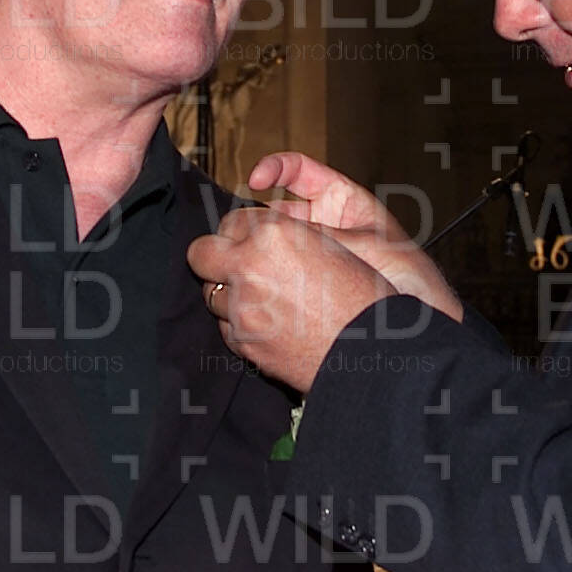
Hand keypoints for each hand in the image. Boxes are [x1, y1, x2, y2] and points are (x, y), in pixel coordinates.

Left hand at [189, 207, 392, 391]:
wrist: (370, 351)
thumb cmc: (362, 297)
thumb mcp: (329, 246)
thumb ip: (285, 236)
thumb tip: (256, 234)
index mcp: (274, 234)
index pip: (232, 220)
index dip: (243, 230)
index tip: (252, 239)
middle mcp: (250, 267)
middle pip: (200, 252)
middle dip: (215, 255)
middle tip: (235, 263)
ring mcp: (242, 308)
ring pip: (210, 292)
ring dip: (228, 292)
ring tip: (260, 298)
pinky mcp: (243, 342)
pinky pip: (225, 326)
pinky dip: (239, 324)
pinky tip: (267, 324)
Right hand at [249, 152, 464, 319]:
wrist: (422, 318)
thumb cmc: (408, 275)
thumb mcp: (362, 245)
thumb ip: (319, 236)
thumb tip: (271, 230)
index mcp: (342, 200)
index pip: (298, 171)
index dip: (274, 168)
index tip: (256, 178)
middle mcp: (324, 223)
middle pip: (275, 210)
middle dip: (253, 217)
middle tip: (238, 229)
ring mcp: (313, 254)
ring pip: (271, 244)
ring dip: (255, 249)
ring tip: (242, 257)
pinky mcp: (305, 283)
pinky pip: (277, 273)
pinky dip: (263, 275)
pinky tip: (256, 282)